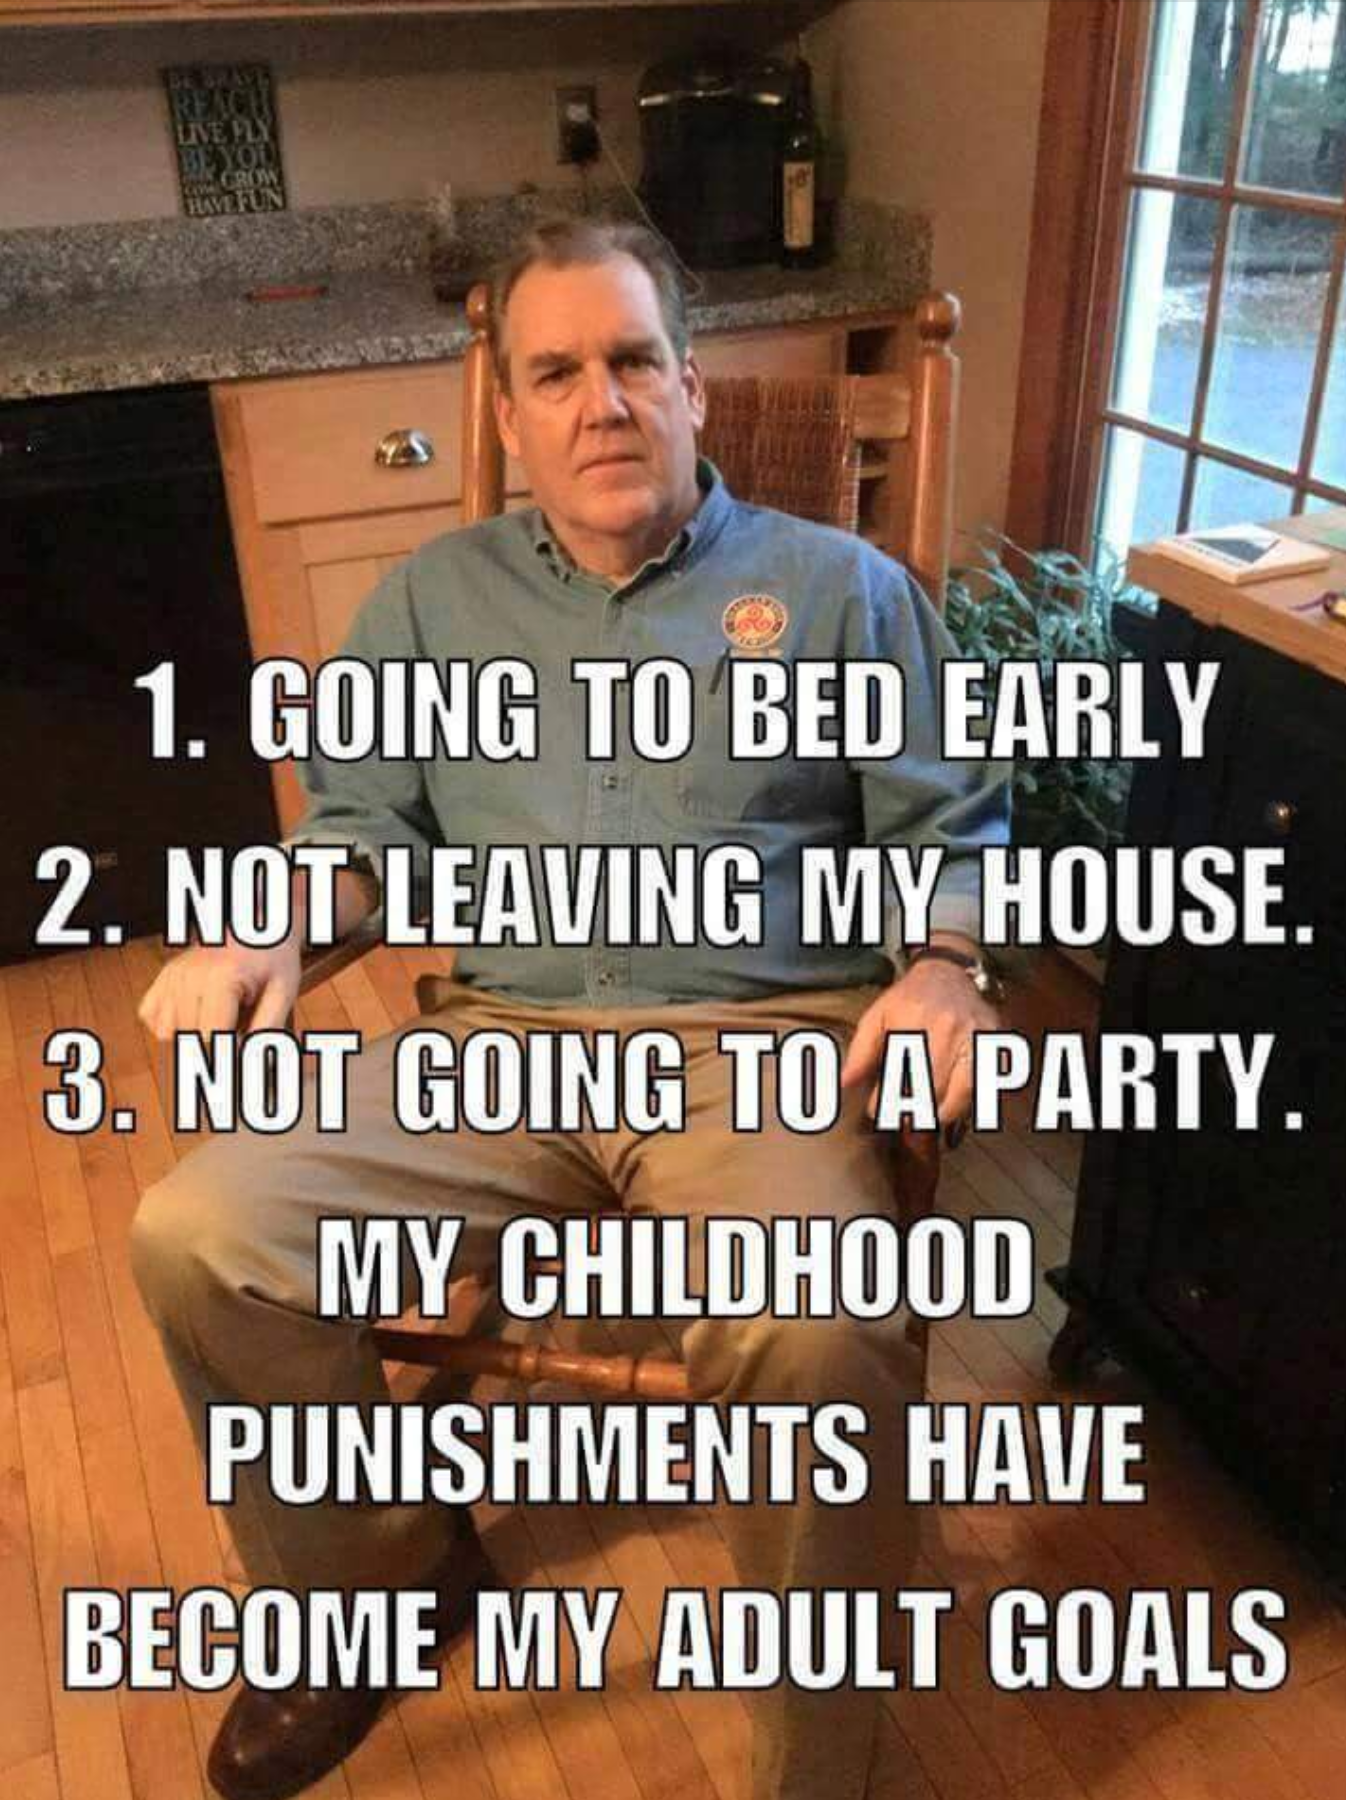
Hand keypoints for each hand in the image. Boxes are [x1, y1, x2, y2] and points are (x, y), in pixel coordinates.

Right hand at [138, 937, 301, 1042]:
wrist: (260, 929)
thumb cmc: (274, 959)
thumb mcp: (284, 992)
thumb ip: (267, 1028)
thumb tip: (250, 1061)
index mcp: (221, 977)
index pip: (211, 1036)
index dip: (231, 1046)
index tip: (246, 1037)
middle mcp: (189, 974)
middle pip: (191, 1036)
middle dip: (216, 1039)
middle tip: (239, 1018)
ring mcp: (172, 975)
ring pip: (167, 1032)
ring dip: (193, 1032)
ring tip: (220, 1012)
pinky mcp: (163, 977)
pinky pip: (152, 1018)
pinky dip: (171, 1023)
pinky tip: (197, 1010)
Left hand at [840, 958, 1004, 1127]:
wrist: (950, 973)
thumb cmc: (910, 998)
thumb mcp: (877, 1016)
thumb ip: (861, 1051)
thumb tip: (845, 1083)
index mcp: (915, 1021)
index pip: (900, 1075)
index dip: (886, 1100)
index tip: (877, 1111)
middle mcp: (948, 1030)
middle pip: (932, 1089)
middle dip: (914, 1112)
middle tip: (902, 1122)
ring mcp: (975, 1038)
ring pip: (961, 1094)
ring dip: (943, 1114)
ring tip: (927, 1119)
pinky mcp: (993, 1046)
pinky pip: (983, 1086)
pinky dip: (967, 1103)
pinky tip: (951, 1107)